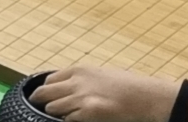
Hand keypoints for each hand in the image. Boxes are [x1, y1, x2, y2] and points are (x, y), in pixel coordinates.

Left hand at [30, 66, 183, 121]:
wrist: (146, 97)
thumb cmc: (127, 87)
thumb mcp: (101, 76)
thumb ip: (81, 80)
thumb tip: (66, 89)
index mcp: (79, 70)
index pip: (49, 80)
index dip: (46, 90)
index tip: (44, 98)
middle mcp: (76, 82)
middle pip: (43, 93)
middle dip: (41, 103)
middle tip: (42, 110)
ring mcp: (81, 97)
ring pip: (51, 108)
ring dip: (56, 114)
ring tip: (65, 116)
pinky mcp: (87, 113)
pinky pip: (66, 119)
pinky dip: (69, 121)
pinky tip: (79, 120)